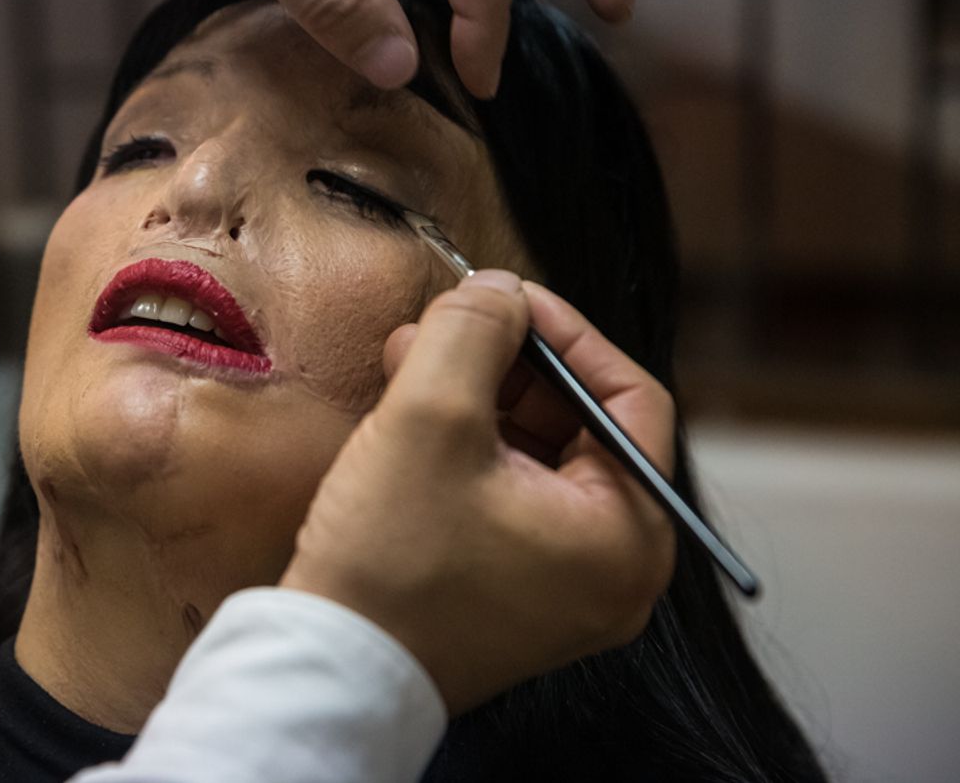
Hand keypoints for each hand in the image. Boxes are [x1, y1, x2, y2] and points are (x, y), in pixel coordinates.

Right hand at [280, 270, 676, 712]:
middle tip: (438, 328)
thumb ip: (473, 331)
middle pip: (580, 423)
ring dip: (476, 397)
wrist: (330, 670)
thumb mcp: (430, 416)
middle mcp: (614, 569)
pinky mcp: (514, 593)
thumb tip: (498, 288)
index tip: (500, 297)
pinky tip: (406, 419)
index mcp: (628, 533)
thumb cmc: (390, 559)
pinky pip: (508, 496)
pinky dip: (465, 447)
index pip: (629, 395)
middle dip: (505, 362)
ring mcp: (564, 588)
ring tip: (405, 365)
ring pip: (537, 455)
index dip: (563, 331)